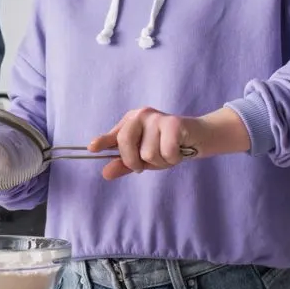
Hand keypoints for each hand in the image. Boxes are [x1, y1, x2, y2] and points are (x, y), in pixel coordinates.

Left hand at [88, 106, 250, 178]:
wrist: (197, 137)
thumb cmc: (166, 146)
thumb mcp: (143, 158)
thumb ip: (124, 165)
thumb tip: (105, 173)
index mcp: (130, 121)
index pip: (114, 134)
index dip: (102, 141)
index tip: (92, 148)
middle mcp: (141, 116)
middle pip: (125, 143)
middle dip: (135, 162)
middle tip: (146, 164)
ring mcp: (156, 118)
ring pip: (147, 153)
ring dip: (160, 161)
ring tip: (168, 154)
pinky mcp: (174, 123)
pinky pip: (166, 152)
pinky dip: (173, 159)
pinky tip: (178, 151)